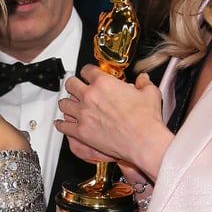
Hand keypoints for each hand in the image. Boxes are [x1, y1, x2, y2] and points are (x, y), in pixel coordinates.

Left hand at [57, 66, 171, 181]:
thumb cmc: (145, 120)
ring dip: (66, 103)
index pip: (87, 70)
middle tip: (76, 88)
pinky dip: (61, 124)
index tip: (88, 75)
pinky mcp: (81, 132)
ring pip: (64, 104)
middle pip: (71, 84)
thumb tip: (143, 79)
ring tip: (69, 105)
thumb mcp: (150, 93)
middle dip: (73, 85)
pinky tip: (61, 123)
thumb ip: (144, 83)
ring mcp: (83, 114)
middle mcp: (90, 96)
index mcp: (104, 83)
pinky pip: (63, 126)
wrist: (143, 140)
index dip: (87, 72)